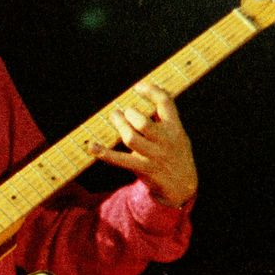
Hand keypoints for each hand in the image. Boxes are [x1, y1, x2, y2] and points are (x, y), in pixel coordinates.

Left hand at [89, 82, 198, 207]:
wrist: (183, 187)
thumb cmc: (175, 154)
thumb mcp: (177, 135)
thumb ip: (165, 118)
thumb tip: (149, 95)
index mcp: (175, 128)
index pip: (165, 103)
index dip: (151, 91)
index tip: (137, 87)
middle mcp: (165, 141)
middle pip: (143, 123)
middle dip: (130, 114)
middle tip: (123, 111)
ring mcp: (154, 156)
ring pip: (131, 138)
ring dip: (119, 126)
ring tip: (115, 117)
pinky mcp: (143, 169)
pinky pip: (120, 160)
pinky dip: (104, 153)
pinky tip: (91, 146)